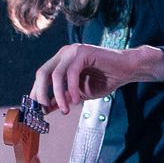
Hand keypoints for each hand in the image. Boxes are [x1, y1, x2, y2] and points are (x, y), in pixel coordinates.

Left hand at [30, 43, 163, 115]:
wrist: (127, 70)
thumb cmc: (105, 80)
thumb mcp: (79, 94)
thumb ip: (62, 99)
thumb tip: (45, 109)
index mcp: (60, 62)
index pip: (41, 76)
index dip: (36, 93)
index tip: (37, 111)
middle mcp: (63, 54)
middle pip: (42, 73)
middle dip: (41, 93)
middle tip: (44, 110)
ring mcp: (73, 51)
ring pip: (55, 74)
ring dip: (58, 95)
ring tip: (66, 109)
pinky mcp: (84, 52)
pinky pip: (72, 73)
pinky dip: (72, 89)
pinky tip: (78, 100)